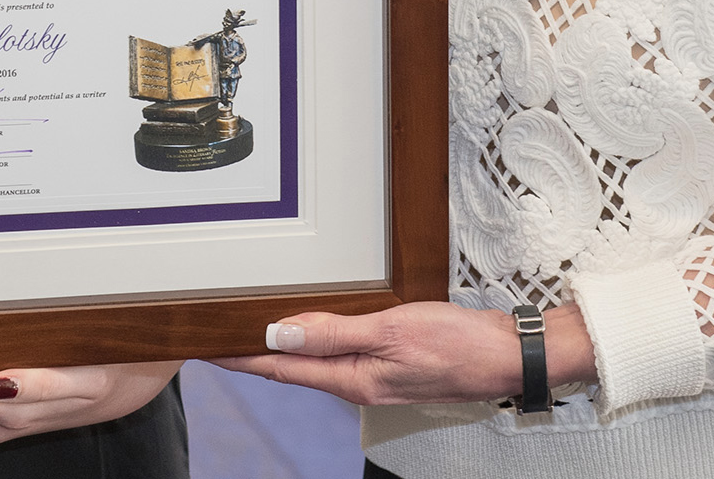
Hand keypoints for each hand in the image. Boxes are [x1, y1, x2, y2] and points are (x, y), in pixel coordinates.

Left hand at [211, 302, 595, 405]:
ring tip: (251, 330)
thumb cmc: (456, 344)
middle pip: (294, 369)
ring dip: (282, 348)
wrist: (506, 355)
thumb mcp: (391, 331)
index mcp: (352, 379)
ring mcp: (375, 376)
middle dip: (254, 354)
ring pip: (316, 361)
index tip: (207, 346)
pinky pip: (340, 354)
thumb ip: (333, 333)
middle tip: (218, 334)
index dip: (242, 358)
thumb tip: (278, 335)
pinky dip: (315, 342)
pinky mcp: (390, 364)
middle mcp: (358, 383)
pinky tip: (311, 330)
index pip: (282, 369)